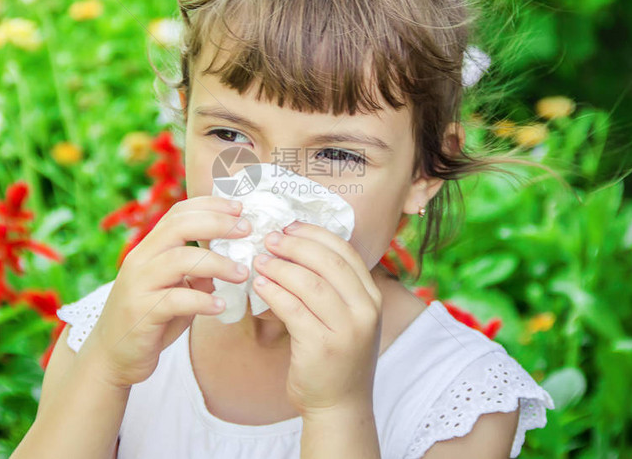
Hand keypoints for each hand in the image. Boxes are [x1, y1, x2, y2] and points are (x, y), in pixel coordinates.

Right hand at [80, 196, 250, 388]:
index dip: (210, 206)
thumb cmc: (149, 320)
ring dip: (217, 264)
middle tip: (246, 230)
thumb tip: (229, 264)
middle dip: (216, 223)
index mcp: (149, 249)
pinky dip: (202, 300)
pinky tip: (220, 306)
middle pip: (179, 226)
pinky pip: (175, 300)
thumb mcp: (174, 290)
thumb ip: (196, 275)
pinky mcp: (140, 313)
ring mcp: (138, 285)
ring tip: (242, 273)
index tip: (240, 209)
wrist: (112, 357)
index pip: (178, 214)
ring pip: (179, 260)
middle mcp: (140, 260)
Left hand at [253, 221, 382, 414]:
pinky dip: (274, 292)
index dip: (314, 234)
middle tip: (269, 238)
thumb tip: (296, 246)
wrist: (340, 405)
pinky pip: (294, 310)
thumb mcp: (348, 317)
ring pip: (310, 284)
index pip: (345, 252)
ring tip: (259, 260)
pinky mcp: (322, 348)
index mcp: (372, 297)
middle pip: (328, 263)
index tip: (289, 226)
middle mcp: (366, 310)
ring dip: (280, 267)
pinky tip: (259, 285)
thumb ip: (333, 286)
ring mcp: (347, 330)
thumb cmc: (337, 356)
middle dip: (295, 245)